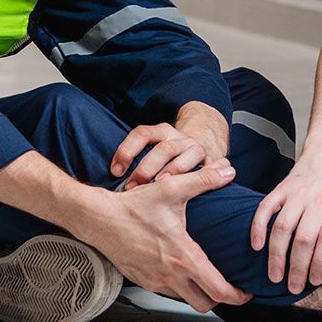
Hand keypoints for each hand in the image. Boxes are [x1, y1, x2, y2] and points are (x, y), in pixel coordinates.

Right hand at [78, 163, 252, 312]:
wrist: (99, 219)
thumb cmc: (133, 206)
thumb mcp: (171, 188)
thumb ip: (203, 180)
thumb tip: (228, 171)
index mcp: (183, 256)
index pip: (218, 289)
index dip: (237, 296)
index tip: (246, 292)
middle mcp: (170, 275)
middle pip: (205, 303)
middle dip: (221, 299)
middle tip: (231, 288)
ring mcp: (155, 281)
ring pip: (185, 299)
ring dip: (199, 293)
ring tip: (208, 278)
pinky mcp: (142, 280)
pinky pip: (168, 292)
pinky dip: (179, 287)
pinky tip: (181, 269)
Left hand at [111, 103, 228, 187]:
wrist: (204, 144)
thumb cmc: (168, 157)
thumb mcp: (152, 151)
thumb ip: (135, 161)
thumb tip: (110, 183)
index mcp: (161, 131)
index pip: (142, 134)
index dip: (127, 151)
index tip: (115, 171)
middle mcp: (179, 138)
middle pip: (163, 149)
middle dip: (146, 169)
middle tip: (133, 188)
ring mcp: (195, 149)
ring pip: (183, 159)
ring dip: (171, 174)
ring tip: (160, 188)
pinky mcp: (211, 161)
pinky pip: (205, 170)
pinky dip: (198, 179)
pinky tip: (189, 190)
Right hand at [247, 151, 321, 294]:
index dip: (321, 263)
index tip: (315, 281)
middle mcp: (319, 201)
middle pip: (304, 238)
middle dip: (296, 267)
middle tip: (292, 286)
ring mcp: (298, 194)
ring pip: (283, 227)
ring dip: (276, 255)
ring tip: (274, 275)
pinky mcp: (281, 189)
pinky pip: (265, 208)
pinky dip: (258, 228)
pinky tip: (256, 246)